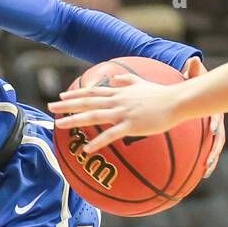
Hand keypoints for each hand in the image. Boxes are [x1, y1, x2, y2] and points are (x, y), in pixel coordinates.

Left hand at [49, 56, 223, 176]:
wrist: (177, 100)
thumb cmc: (162, 94)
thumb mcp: (142, 83)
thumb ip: (127, 80)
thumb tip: (116, 77)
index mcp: (118, 92)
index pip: (92, 92)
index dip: (75, 94)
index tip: (61, 96)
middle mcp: (117, 101)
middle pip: (87, 102)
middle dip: (67, 105)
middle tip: (50, 108)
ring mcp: (123, 113)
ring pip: (93, 116)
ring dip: (74, 120)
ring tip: (58, 125)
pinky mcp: (131, 125)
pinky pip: (111, 135)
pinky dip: (98, 142)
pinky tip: (86, 149)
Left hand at [182, 56, 224, 177]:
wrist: (193, 90)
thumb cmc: (191, 82)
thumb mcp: (192, 76)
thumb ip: (192, 70)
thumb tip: (193, 61)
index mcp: (212, 108)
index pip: (216, 117)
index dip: (215, 123)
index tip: (212, 131)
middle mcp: (214, 121)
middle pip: (218, 138)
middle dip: (214, 150)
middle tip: (208, 161)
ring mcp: (211, 130)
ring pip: (213, 147)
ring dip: (210, 159)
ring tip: (205, 172)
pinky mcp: (205, 137)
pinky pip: (204, 150)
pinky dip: (201, 160)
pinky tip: (197, 174)